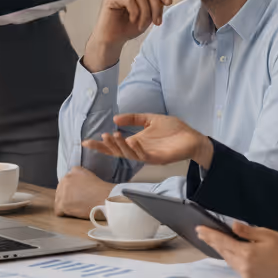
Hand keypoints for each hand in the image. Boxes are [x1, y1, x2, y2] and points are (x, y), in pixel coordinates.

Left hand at [54, 166, 114, 217]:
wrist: (104, 198)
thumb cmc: (100, 189)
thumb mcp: (88, 174)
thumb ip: (78, 174)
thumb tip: (73, 181)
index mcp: (72, 172)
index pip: (66, 181)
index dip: (71, 189)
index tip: (77, 194)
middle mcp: (65, 180)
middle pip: (61, 190)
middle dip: (67, 197)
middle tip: (77, 202)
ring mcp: (62, 192)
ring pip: (59, 200)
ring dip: (65, 204)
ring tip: (76, 208)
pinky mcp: (62, 204)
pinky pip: (58, 210)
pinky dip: (64, 213)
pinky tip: (72, 213)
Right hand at [82, 0, 172, 71]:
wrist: (114, 39)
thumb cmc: (129, 26)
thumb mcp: (149, 13)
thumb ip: (156, 1)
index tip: (168, 3)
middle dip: (156, 6)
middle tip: (156, 21)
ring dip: (146, 13)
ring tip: (143, 24)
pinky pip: (130, 0)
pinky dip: (135, 13)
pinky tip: (133, 20)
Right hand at [83, 113, 213, 168]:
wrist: (192, 137)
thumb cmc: (173, 130)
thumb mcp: (150, 119)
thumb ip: (134, 118)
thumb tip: (115, 118)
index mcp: (136, 142)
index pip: (114, 145)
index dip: (100, 145)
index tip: (86, 141)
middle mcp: (139, 151)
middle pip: (117, 152)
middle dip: (107, 147)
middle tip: (101, 137)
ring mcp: (148, 156)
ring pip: (128, 154)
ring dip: (120, 146)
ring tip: (112, 135)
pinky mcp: (158, 158)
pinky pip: (144, 156)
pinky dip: (136, 149)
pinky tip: (131, 141)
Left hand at [196, 221, 277, 277]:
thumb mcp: (266, 234)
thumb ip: (247, 231)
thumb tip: (232, 226)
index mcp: (246, 253)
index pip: (222, 242)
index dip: (209, 235)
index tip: (199, 229)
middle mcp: (244, 267)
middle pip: (223, 252)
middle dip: (213, 241)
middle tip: (202, 233)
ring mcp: (247, 276)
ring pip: (228, 260)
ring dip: (221, 250)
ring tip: (213, 240)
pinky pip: (236, 267)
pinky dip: (231, 258)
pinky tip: (229, 251)